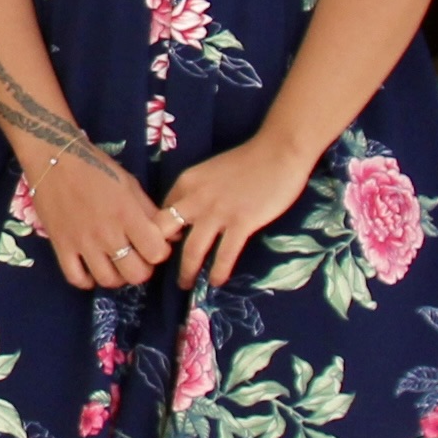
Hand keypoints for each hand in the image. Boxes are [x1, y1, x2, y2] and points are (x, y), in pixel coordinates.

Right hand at [14, 142, 173, 292]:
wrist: (54, 159)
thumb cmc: (96, 168)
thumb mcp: (130, 184)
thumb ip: (151, 211)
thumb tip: (172, 236)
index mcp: (127, 214)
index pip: (156, 252)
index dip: (160, 252)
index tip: (154, 245)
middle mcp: (107, 233)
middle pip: (135, 274)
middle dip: (142, 268)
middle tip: (137, 257)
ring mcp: (82, 242)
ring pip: (108, 280)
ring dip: (117, 276)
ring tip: (116, 264)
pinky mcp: (61, 246)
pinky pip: (76, 278)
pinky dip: (87, 280)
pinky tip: (92, 270)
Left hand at [161, 135, 309, 288]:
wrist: (278, 152)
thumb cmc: (248, 160)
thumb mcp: (210, 171)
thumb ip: (197, 192)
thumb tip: (189, 215)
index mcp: (186, 182)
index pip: (160, 211)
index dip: (159, 231)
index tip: (165, 246)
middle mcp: (195, 198)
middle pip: (164, 231)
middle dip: (159, 253)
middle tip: (163, 269)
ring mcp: (217, 212)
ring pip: (192, 250)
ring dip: (187, 271)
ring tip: (186, 285)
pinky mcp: (241, 223)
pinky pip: (224, 255)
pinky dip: (218, 272)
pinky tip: (216, 282)